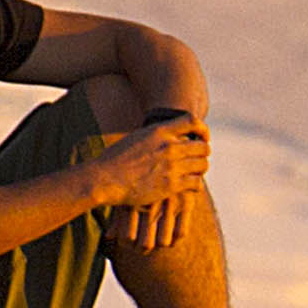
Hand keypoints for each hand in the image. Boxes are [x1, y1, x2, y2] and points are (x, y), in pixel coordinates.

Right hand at [89, 114, 212, 219]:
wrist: (105, 179)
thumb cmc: (115, 160)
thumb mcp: (137, 138)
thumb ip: (156, 136)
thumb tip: (169, 137)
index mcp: (159, 131)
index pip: (192, 121)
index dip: (203, 129)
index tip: (203, 137)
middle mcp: (169, 146)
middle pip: (203, 147)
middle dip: (203, 153)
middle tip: (197, 159)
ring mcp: (172, 166)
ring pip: (203, 165)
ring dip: (201, 169)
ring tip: (194, 173)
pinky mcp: (172, 185)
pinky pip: (197, 183)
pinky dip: (196, 185)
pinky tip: (189, 186)